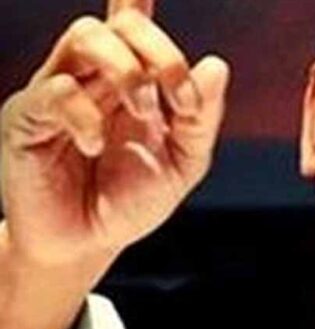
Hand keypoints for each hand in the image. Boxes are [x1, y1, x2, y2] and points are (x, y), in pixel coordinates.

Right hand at [0, 0, 229, 265]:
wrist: (88, 245)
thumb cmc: (131, 201)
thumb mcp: (183, 163)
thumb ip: (201, 118)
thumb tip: (216, 65)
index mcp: (132, 83)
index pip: (132, 25)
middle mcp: (95, 78)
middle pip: (120, 26)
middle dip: (160, 51)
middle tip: (179, 97)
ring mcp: (58, 92)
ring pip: (84, 38)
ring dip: (126, 69)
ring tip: (143, 111)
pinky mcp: (27, 119)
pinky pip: (54, 91)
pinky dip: (84, 114)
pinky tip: (95, 146)